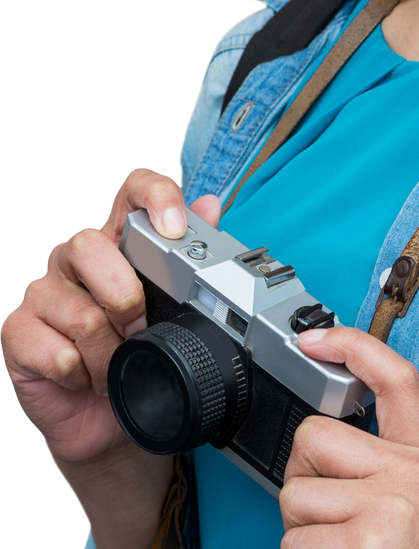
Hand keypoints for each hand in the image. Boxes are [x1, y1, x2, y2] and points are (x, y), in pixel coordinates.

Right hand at [1, 166, 222, 471]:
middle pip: (91, 245)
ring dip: (108, 351)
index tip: (173, 228)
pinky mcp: (16, 331)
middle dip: (127, 297)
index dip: (154, 195)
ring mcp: (42, 292)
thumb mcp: (172, 306)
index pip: (133, 189)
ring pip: (81, 311)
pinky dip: (81, 374)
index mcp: (118, 239)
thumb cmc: (139, 354)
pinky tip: (84, 377)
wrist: (104, 419)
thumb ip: (190, 253)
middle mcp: (75, 256)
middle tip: (140, 329)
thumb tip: (210, 205)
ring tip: (114, 362)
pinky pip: (56, 350)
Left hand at [281, 324, 418, 548]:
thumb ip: (378, 463)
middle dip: (303, 481)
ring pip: (294, 495)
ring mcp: (389, 509)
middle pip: (313, 439)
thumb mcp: (410, 504)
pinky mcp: (363, 544)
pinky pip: (292, 541)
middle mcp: (413, 476)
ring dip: (300, 532)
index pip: (397, 380)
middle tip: (333, 520)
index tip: (316, 339)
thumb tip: (321, 432)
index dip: (355, 346)